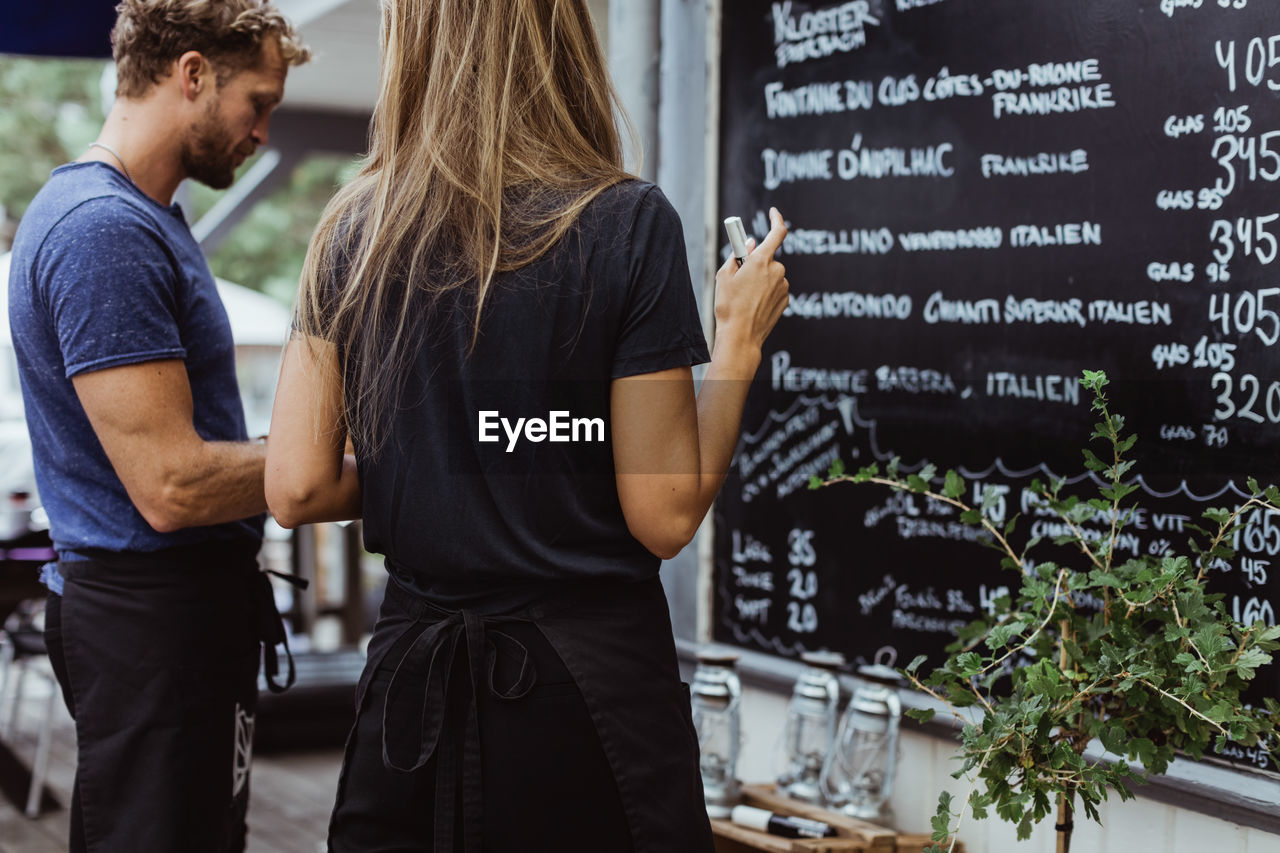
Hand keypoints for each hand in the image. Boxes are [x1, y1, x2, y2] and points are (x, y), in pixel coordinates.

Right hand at [713, 207, 788, 351]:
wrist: (741, 336)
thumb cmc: (728, 306)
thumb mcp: (724, 276)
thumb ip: (738, 255)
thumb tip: (749, 244)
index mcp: (762, 261)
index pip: (777, 232)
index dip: (776, 219)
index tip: (773, 212)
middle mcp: (777, 271)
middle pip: (767, 257)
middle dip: (755, 262)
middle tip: (740, 274)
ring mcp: (783, 286)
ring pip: (771, 274)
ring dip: (760, 278)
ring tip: (744, 296)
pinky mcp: (785, 299)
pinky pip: (775, 288)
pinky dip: (765, 291)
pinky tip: (753, 304)